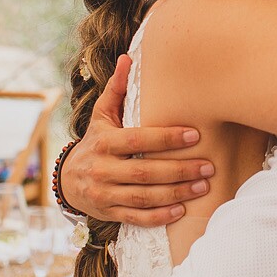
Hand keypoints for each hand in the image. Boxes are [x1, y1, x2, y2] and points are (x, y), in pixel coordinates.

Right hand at [59, 56, 211, 228]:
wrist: (67, 180)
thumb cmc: (96, 142)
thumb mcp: (102, 116)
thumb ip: (117, 90)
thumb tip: (129, 58)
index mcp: (104, 142)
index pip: (138, 140)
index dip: (166, 139)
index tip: (195, 135)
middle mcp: (102, 169)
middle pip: (144, 172)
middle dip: (179, 170)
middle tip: (208, 166)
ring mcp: (105, 194)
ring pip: (144, 197)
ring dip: (176, 193)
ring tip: (203, 186)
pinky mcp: (110, 213)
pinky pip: (137, 218)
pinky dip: (160, 216)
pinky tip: (182, 210)